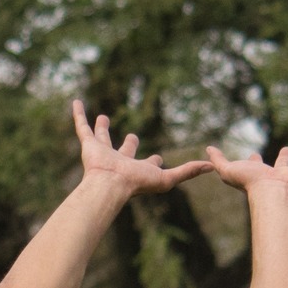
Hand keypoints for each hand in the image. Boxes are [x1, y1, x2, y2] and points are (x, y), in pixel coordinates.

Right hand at [73, 101, 209, 193]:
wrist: (110, 185)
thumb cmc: (137, 184)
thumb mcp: (168, 178)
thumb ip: (187, 171)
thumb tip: (211, 167)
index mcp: (136, 170)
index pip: (148, 164)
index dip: (154, 161)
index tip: (158, 158)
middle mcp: (119, 162)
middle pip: (125, 150)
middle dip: (128, 145)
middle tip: (133, 137)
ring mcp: (102, 153)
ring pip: (102, 138)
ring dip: (102, 128)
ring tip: (103, 117)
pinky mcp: (88, 146)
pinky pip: (82, 127)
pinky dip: (78, 115)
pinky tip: (76, 102)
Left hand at [205, 134, 287, 194]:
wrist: (272, 193)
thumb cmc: (250, 184)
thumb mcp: (228, 170)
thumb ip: (218, 160)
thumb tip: (207, 149)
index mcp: (261, 174)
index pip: (258, 165)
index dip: (254, 160)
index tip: (253, 155)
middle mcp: (279, 173)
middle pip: (282, 163)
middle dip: (284, 157)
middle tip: (287, 151)